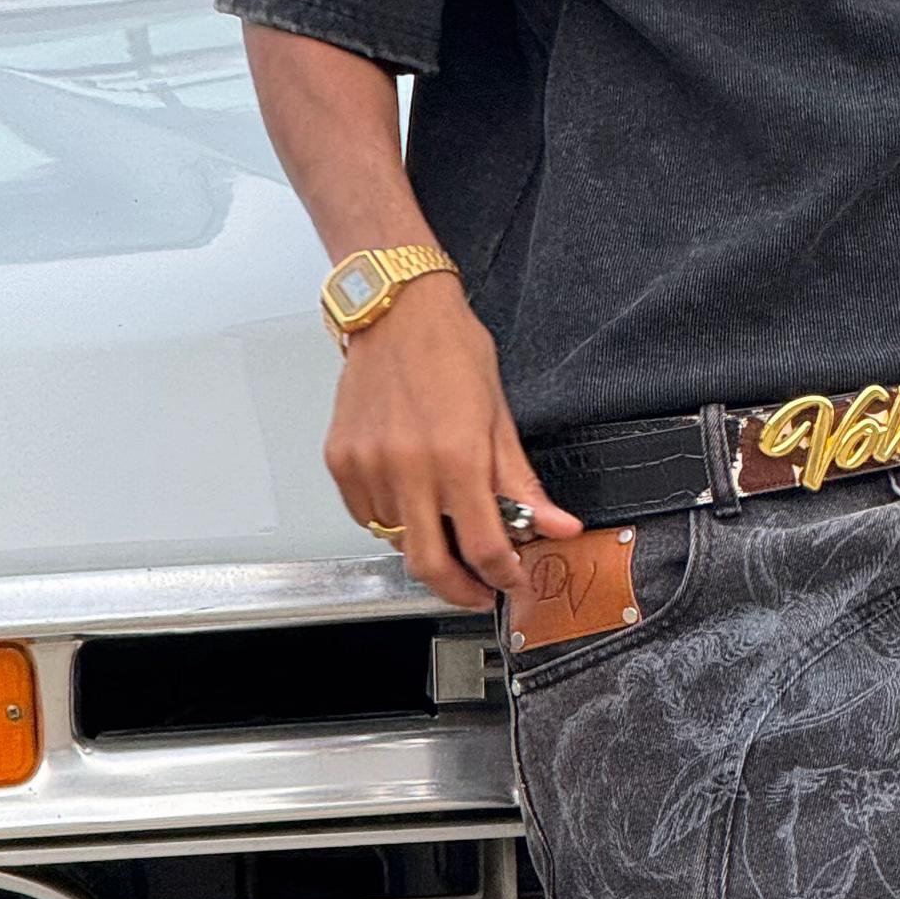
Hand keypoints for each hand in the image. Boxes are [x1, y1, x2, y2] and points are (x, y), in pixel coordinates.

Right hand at [325, 277, 580, 604]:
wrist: (395, 308)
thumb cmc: (450, 350)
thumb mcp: (499, 418)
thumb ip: (523, 484)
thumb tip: (559, 528)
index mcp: (456, 457)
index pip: (485, 548)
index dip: (504, 576)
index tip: (511, 581)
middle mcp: (408, 466)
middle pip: (431, 565)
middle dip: (460, 590)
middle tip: (478, 590)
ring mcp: (369, 465)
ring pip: (398, 542)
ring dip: (426, 546)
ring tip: (445, 526)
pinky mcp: (341, 460)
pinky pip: (367, 517)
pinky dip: (392, 522)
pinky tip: (412, 502)